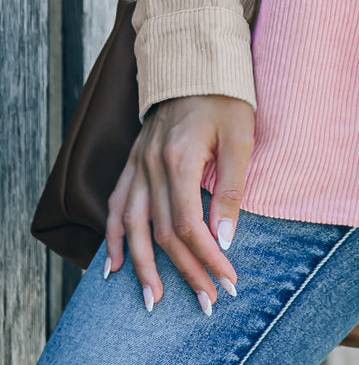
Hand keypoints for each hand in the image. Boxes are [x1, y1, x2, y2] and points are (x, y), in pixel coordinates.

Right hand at [105, 93, 254, 313]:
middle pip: (162, 233)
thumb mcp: (240, 138)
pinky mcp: (134, 160)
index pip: (188, 225)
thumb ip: (231, 189)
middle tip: (205, 302)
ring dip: (142, 267)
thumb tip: (226, 240)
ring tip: (153, 301)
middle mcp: (152, 165)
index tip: (227, 281)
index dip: (207, 258)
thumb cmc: (226, 97)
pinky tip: (112, 266)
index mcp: (179, 159)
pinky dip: (114, 236)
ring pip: (133, 226)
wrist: (198, 61)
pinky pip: (117, 205)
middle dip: (184, 272)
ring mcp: (138, 163)